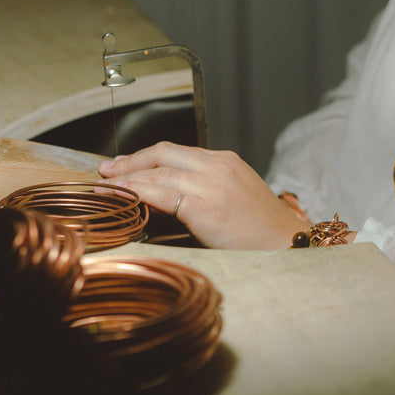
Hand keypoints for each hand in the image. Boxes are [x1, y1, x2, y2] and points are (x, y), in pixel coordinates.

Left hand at [98, 143, 305, 249]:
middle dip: (130, 162)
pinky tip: (124, 198)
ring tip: (107, 188)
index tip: (125, 164)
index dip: (145, 157)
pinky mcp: (206, 207)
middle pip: (163, 154)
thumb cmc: (262, 228)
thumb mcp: (235, 194)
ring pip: (158, 172)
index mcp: (225, 161)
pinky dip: (138, 193)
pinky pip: (162, 194)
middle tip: (108, 171)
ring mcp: (211, 184)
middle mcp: (217, 166)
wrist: (286, 243)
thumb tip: (168, 193)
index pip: (175, 151)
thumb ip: (206, 187)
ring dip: (128, 179)